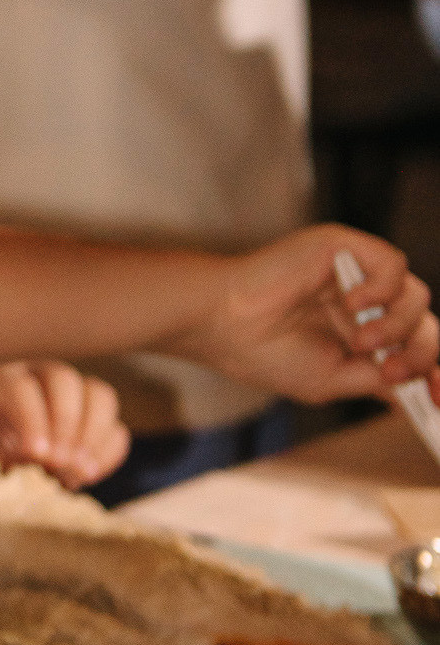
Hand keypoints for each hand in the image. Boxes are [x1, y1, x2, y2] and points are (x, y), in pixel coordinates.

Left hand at [0, 359, 128, 486]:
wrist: (10, 458)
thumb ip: (1, 450)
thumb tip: (28, 458)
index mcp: (4, 375)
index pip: (21, 386)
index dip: (31, 419)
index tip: (34, 452)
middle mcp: (42, 372)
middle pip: (65, 380)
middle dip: (65, 422)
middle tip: (59, 460)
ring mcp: (77, 390)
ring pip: (100, 395)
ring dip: (92, 436)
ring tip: (78, 470)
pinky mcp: (100, 418)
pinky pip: (117, 429)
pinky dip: (107, 453)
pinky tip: (89, 473)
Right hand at [194, 224, 438, 402]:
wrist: (225, 326)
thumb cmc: (265, 353)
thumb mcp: (333, 380)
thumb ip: (377, 381)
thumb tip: (417, 392)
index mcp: (361, 331)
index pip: (415, 344)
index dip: (430, 366)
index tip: (436, 397)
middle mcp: (365, 300)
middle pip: (423, 321)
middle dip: (420, 353)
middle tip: (392, 374)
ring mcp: (356, 273)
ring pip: (414, 294)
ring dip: (396, 326)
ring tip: (361, 342)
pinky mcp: (345, 246)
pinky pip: (392, 262)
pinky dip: (383, 288)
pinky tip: (351, 305)